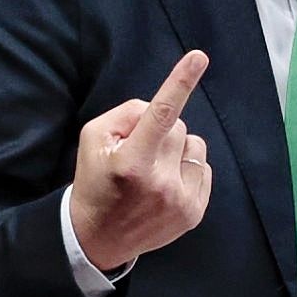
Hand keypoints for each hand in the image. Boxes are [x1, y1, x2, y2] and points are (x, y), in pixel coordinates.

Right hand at [69, 50, 211, 269]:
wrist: (98, 238)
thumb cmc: (96, 182)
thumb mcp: (93, 139)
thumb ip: (125, 114)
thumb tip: (157, 109)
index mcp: (132, 161)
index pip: (160, 114)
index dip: (180, 82)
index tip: (198, 57)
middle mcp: (160, 182)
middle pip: (178, 127)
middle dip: (160, 132)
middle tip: (138, 154)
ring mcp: (180, 200)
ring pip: (195, 146)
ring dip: (177, 150)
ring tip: (153, 170)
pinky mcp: (193, 213)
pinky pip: (203, 168)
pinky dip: (186, 169)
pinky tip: (165, 185)